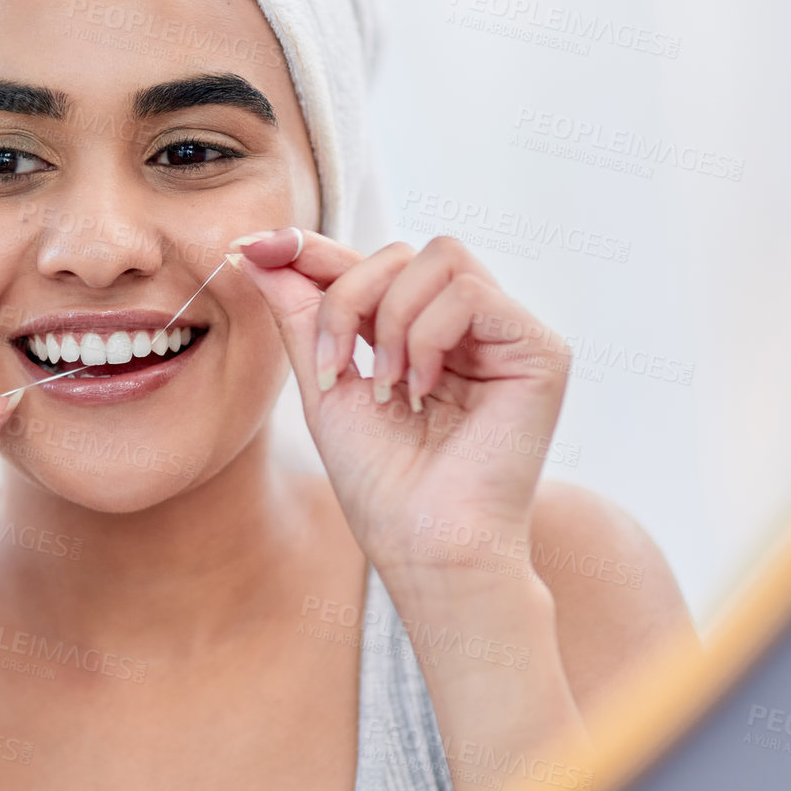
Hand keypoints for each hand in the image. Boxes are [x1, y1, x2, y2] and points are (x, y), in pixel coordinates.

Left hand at [231, 229, 568, 585]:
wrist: (422, 544)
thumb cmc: (380, 481)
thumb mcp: (324, 384)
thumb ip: (300, 315)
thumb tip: (258, 250)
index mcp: (421, 331)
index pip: (369, 263)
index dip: (311, 249)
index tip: (250, 246)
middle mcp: (468, 325)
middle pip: (400, 251)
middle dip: (347, 299)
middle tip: (336, 370)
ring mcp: (507, 334)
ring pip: (439, 257)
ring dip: (392, 322)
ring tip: (389, 388)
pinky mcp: (540, 350)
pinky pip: (471, 293)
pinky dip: (430, 336)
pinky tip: (423, 390)